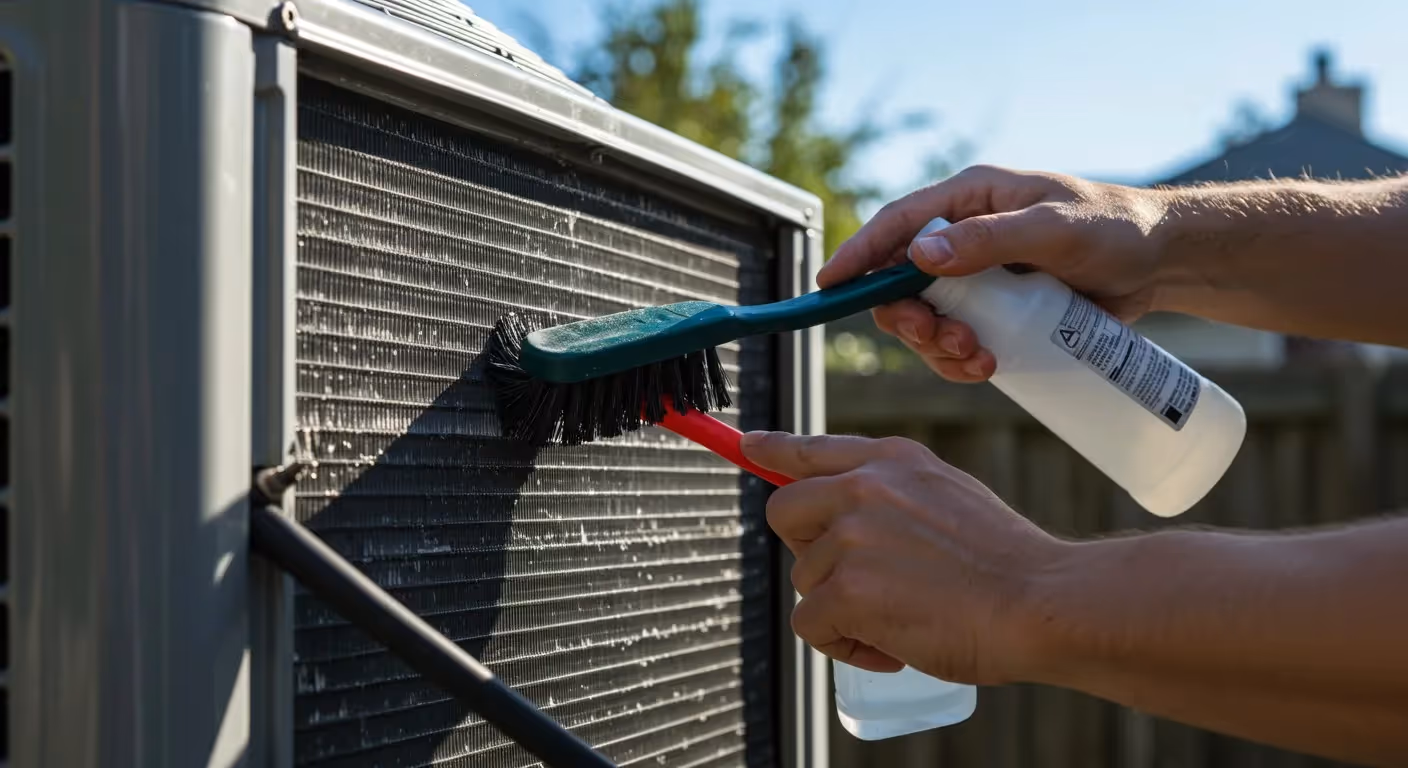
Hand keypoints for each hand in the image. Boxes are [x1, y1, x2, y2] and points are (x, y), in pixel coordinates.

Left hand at [739, 430, 1068, 684]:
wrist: (1040, 601)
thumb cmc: (1003, 563)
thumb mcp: (946, 494)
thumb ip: (893, 493)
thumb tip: (845, 513)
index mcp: (890, 460)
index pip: (811, 448)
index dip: (773, 450)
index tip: (747, 445)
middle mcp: (862, 488)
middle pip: (785, 513)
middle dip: (809, 551)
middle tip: (857, 582)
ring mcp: (851, 538)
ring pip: (806, 580)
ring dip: (842, 609)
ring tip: (901, 619)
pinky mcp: (847, 590)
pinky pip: (811, 625)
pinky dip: (845, 646)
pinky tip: (892, 649)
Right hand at [822, 165, 1170, 382]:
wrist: (1161, 262)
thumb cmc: (1114, 228)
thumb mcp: (1054, 229)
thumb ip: (990, 238)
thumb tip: (921, 254)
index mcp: (969, 201)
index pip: (896, 224)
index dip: (859, 255)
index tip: (829, 285)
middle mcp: (964, 237)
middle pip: (902, 283)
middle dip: (911, 319)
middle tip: (942, 340)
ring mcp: (979, 278)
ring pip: (927, 319)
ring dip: (938, 347)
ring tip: (979, 360)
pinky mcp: (998, 312)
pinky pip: (956, 341)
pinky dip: (959, 361)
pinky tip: (987, 368)